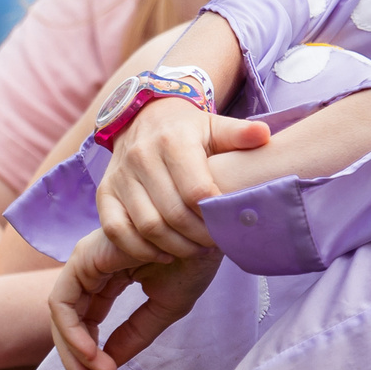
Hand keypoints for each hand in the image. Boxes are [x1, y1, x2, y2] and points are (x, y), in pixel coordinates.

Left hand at [47, 229, 220, 369]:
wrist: (211, 231)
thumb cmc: (193, 261)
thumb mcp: (163, 308)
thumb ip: (134, 335)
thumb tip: (107, 366)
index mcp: (108, 274)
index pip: (86, 320)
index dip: (90, 353)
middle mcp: (91, 265)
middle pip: (68, 319)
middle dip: (75, 357)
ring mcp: (85, 258)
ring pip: (60, 313)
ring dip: (73, 350)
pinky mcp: (84, 257)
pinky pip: (62, 301)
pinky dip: (72, 332)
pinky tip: (93, 354)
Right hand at [95, 94, 270, 264]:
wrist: (144, 116)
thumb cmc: (188, 129)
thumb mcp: (214, 126)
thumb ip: (239, 134)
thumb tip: (265, 136)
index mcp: (173, 141)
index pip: (196, 191)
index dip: (214, 215)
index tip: (228, 225)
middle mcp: (142, 157)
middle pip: (173, 213)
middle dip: (198, 237)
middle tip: (214, 244)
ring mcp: (120, 176)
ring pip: (146, 226)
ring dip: (174, 246)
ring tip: (194, 249)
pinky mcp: (105, 193)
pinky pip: (116, 230)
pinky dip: (139, 249)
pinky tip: (164, 253)